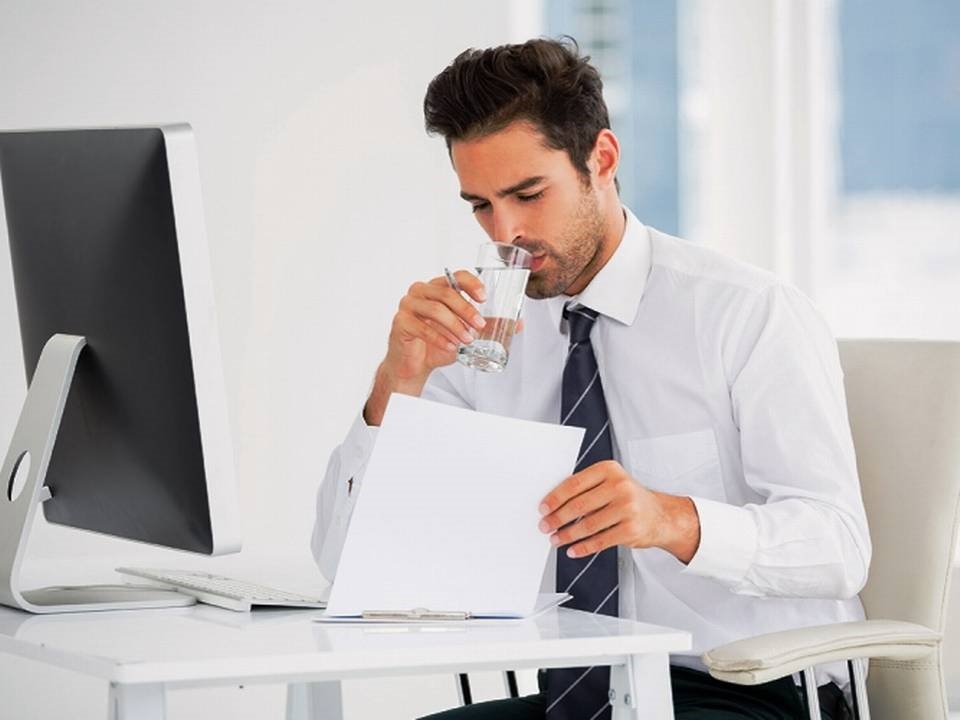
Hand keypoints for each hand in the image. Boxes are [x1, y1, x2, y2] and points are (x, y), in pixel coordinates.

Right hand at [364, 270, 485, 424]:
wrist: (414, 365)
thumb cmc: (438, 343)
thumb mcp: (466, 332)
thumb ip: (488, 325)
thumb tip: (518, 324)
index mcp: (438, 287)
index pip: (456, 276)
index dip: (471, 283)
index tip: (484, 297)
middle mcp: (421, 291)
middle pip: (446, 292)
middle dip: (466, 310)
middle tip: (480, 326)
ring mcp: (408, 305)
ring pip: (435, 309)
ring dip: (455, 326)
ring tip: (467, 340)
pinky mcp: (400, 322)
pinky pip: (421, 327)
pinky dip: (438, 338)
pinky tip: (451, 347)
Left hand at [537, 460, 700, 563]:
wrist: (662, 515)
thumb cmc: (630, 498)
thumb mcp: (611, 482)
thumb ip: (586, 488)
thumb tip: (553, 504)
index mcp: (610, 470)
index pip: (574, 483)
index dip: (554, 497)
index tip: (543, 508)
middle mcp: (620, 486)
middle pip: (578, 505)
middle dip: (557, 518)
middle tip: (545, 526)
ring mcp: (627, 508)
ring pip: (587, 525)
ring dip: (567, 535)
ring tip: (556, 539)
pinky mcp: (631, 530)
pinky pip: (599, 541)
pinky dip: (582, 547)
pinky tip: (572, 549)